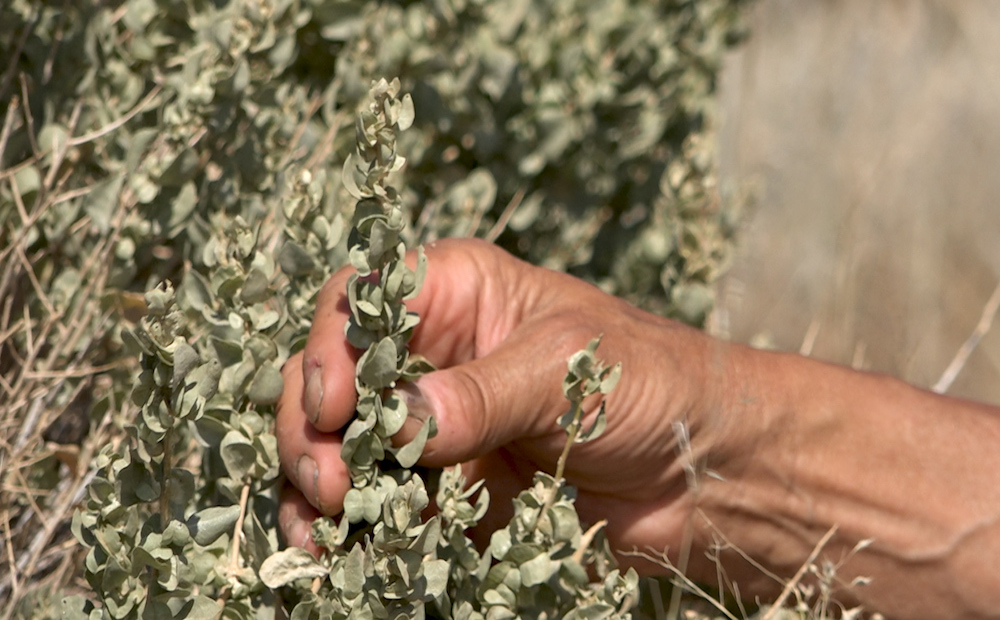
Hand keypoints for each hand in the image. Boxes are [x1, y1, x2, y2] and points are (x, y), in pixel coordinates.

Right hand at [275, 238, 742, 571]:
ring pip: (343, 445)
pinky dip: (351, 527)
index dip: (330, 348)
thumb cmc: (652, 383)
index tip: (333, 406)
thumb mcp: (565, 369)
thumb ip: (481, 395)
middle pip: (333, 378)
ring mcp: (434, 426)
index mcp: (457, 293)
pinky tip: (340, 551)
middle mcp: (434, 354)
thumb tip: (399, 422)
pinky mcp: (445, 489)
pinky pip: (379, 502)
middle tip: (329, 482)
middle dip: (313, 428)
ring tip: (324, 526)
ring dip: (318, 484)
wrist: (705, 472)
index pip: (361, 301)